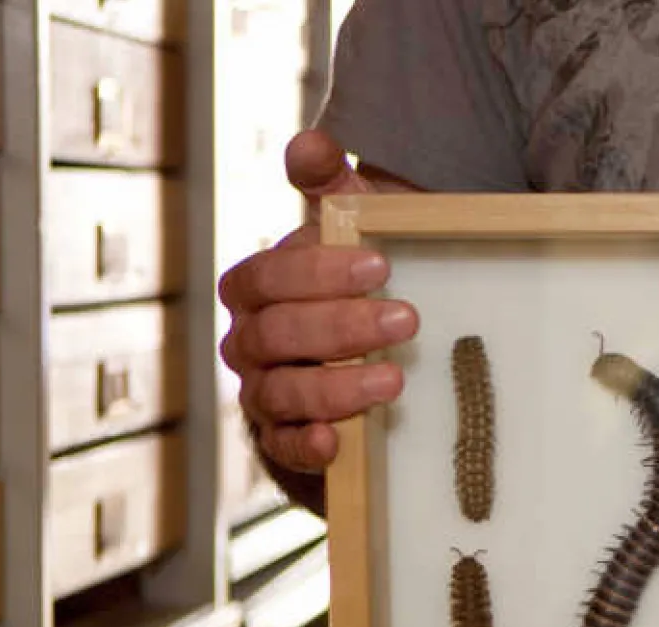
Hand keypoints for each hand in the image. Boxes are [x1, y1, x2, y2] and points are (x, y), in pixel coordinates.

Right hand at [219, 129, 417, 481]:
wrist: (370, 363)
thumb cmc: (359, 287)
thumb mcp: (353, 231)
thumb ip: (331, 186)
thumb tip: (309, 145)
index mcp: (260, 290)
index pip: (266, 277)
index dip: (316, 271)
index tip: (382, 266)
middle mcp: (251, 341)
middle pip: (275, 334)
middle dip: (339, 327)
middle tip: (407, 319)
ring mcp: (264, 394)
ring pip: (279, 392)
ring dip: (334, 387)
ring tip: (394, 379)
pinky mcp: (284, 443)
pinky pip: (280, 449)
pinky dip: (304, 446)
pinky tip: (334, 443)